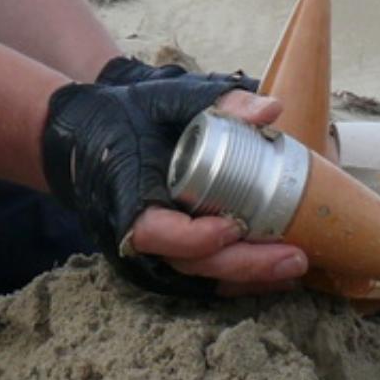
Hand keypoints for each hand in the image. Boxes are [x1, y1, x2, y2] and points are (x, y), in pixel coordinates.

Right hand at [41, 68, 307, 298]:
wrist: (84, 138)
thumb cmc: (124, 116)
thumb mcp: (166, 100)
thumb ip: (218, 103)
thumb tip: (271, 110)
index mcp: (125, 194)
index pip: (156, 232)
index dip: (197, 237)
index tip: (235, 224)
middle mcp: (132, 234)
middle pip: (191, 263)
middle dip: (244, 265)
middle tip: (294, 257)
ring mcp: (147, 251)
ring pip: (200, 277)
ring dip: (247, 279)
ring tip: (295, 270)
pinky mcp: (163, 255)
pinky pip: (201, 276)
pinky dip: (237, 279)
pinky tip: (275, 273)